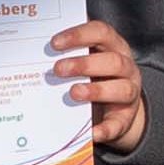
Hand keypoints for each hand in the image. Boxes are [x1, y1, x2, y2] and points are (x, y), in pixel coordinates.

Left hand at [49, 19, 147, 156]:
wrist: (114, 109)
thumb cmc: (94, 77)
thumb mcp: (87, 61)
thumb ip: (69, 55)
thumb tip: (34, 55)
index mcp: (114, 47)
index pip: (101, 32)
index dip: (79, 35)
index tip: (54, 43)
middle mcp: (126, 68)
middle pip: (113, 61)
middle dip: (84, 64)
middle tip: (57, 69)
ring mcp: (129, 94)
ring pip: (122, 89)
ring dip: (97, 91)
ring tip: (73, 93)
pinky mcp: (125, 119)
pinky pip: (118, 124)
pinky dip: (105, 129)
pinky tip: (90, 132)